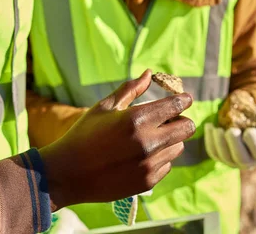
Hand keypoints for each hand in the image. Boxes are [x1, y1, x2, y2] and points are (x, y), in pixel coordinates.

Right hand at [39, 70, 195, 209]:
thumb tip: (149, 74)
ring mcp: (149, 164)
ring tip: (149, 138)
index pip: (176, 106)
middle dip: (180, 120)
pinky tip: (140, 156)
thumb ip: (130, 90)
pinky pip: (167, 165)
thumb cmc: (84, 134)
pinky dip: (160, 158)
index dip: (183, 100)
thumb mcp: (105, 107)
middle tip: (167, 118)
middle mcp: (148, 142)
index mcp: (137, 119)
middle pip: (187, 128)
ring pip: (178, 147)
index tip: (183, 98)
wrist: (68, 174)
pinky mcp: (148, 182)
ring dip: (169, 140)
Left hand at [204, 101, 255, 169]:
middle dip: (234, 144)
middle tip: (231, 131)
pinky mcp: (219, 158)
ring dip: (218, 142)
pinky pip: (213, 151)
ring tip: (216, 129)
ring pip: (223, 156)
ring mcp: (231, 162)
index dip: (254, 143)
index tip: (250, 130)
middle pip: (240, 158)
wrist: (244, 139)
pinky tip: (209, 126)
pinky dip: (209, 139)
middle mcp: (246, 163)